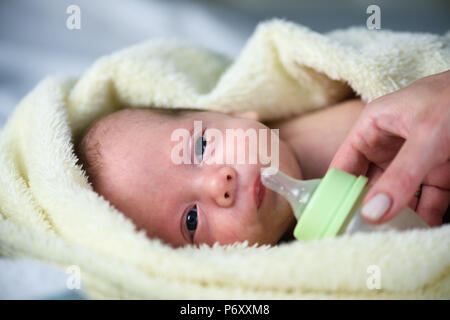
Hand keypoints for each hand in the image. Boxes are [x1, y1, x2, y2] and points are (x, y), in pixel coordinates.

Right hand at [329, 70, 449, 226]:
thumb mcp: (427, 137)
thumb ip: (401, 176)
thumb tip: (373, 212)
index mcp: (373, 127)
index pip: (344, 164)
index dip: (337, 191)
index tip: (335, 219)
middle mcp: (389, 145)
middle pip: (370, 184)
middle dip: (369, 208)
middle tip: (363, 234)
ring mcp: (415, 159)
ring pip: (398, 194)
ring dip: (397, 215)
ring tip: (392, 236)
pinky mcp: (439, 171)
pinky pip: (427, 199)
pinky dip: (426, 215)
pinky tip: (423, 229)